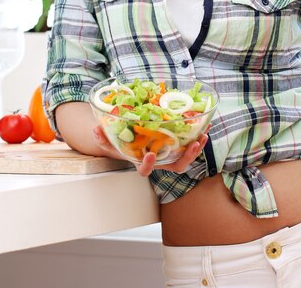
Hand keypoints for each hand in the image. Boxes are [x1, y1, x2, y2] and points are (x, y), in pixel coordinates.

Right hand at [93, 125, 207, 176]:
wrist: (129, 141)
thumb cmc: (120, 143)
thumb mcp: (109, 140)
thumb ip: (102, 137)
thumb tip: (96, 129)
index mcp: (140, 162)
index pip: (145, 171)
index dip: (148, 165)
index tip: (150, 155)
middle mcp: (158, 162)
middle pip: (174, 167)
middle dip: (185, 158)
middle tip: (193, 145)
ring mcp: (168, 156)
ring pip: (185, 159)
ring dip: (196, 149)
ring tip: (203, 136)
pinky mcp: (175, 148)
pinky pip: (188, 147)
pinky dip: (197, 139)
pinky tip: (204, 128)